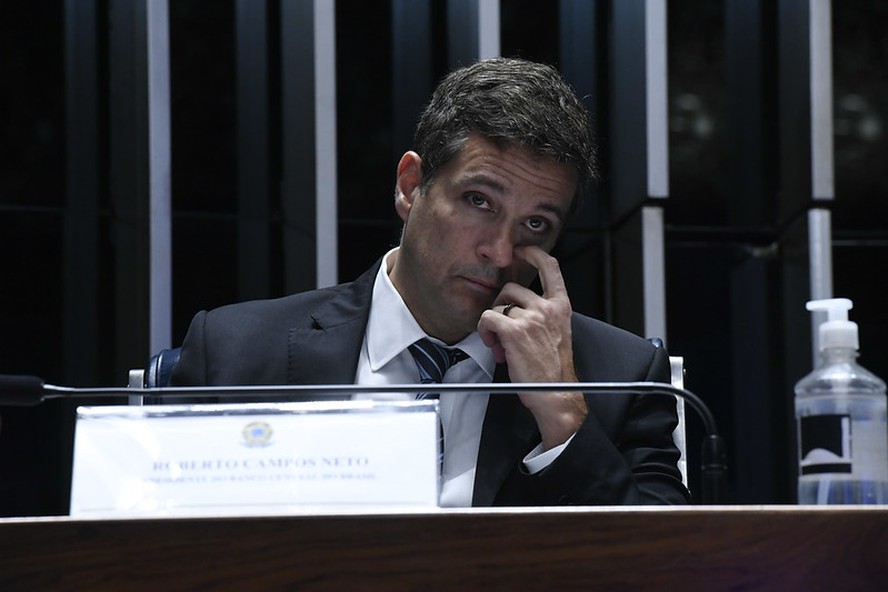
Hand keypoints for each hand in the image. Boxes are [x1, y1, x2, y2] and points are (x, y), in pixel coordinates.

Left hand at [477, 246, 587, 449]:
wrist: (557, 395)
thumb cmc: (555, 372)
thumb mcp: (557, 334)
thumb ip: (542, 316)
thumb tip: (515, 311)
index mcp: (561, 307)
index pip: (550, 267)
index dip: (533, 253)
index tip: (522, 251)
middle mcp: (548, 308)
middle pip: (512, 288)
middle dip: (502, 306)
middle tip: (504, 331)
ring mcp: (531, 318)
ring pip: (498, 305)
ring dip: (494, 323)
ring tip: (501, 344)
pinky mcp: (514, 331)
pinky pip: (487, 318)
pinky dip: (484, 330)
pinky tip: (494, 344)